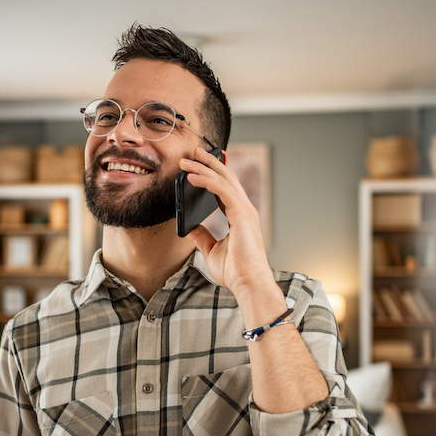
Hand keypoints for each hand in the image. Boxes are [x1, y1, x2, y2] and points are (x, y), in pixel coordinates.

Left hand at [182, 147, 277, 298]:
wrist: (248, 284)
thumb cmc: (235, 272)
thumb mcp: (211, 250)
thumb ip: (201, 236)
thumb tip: (188, 226)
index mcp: (239, 217)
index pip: (225, 189)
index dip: (213, 174)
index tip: (199, 164)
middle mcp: (244, 210)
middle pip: (226, 178)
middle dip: (209, 163)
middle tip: (193, 152)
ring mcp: (245, 210)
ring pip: (224, 180)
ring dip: (204, 168)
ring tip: (187, 160)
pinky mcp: (242, 214)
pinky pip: (222, 190)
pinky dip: (206, 181)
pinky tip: (192, 177)